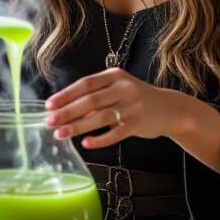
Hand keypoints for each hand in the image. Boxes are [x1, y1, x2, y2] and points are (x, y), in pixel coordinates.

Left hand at [43, 68, 180, 149]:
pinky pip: (115, 133)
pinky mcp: (138, 124)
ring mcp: (132, 106)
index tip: (49, 105)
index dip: (66, 94)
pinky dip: (100, 139)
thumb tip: (66, 110)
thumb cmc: (137, 98)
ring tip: (60, 134)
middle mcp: (124, 88)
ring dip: (78, 126)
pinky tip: (86, 143)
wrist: (170, 108)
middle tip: (49, 122)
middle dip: (67, 111)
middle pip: (90, 100)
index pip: (86, 83)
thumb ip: (96, 96)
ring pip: (100, 117)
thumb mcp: (118, 89)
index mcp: (115, 76)